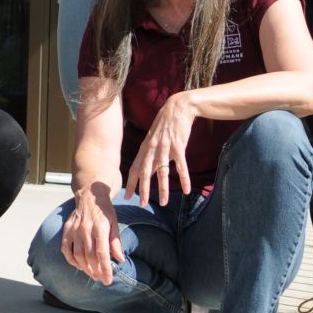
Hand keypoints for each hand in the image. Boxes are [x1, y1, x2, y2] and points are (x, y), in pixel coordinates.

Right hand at [60, 183, 124, 284]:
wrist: (89, 196)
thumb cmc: (104, 212)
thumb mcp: (115, 224)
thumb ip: (116, 242)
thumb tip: (120, 259)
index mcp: (100, 227)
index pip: (102, 253)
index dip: (105, 269)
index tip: (108, 280)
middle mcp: (85, 229)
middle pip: (89, 257)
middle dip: (96, 271)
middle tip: (101, 279)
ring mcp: (74, 230)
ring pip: (77, 255)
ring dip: (85, 268)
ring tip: (92, 274)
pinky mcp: (67, 230)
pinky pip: (66, 250)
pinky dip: (72, 261)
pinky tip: (80, 266)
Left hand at [124, 92, 197, 207]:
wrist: (178, 108)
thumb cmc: (166, 124)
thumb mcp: (155, 139)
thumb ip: (152, 154)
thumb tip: (151, 171)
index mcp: (145, 147)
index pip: (135, 168)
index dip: (130, 182)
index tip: (126, 195)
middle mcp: (152, 148)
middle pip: (145, 172)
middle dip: (143, 190)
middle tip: (142, 205)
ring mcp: (164, 147)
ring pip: (162, 172)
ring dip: (162, 189)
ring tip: (164, 203)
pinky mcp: (178, 146)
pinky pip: (181, 166)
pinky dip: (184, 179)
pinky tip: (186, 190)